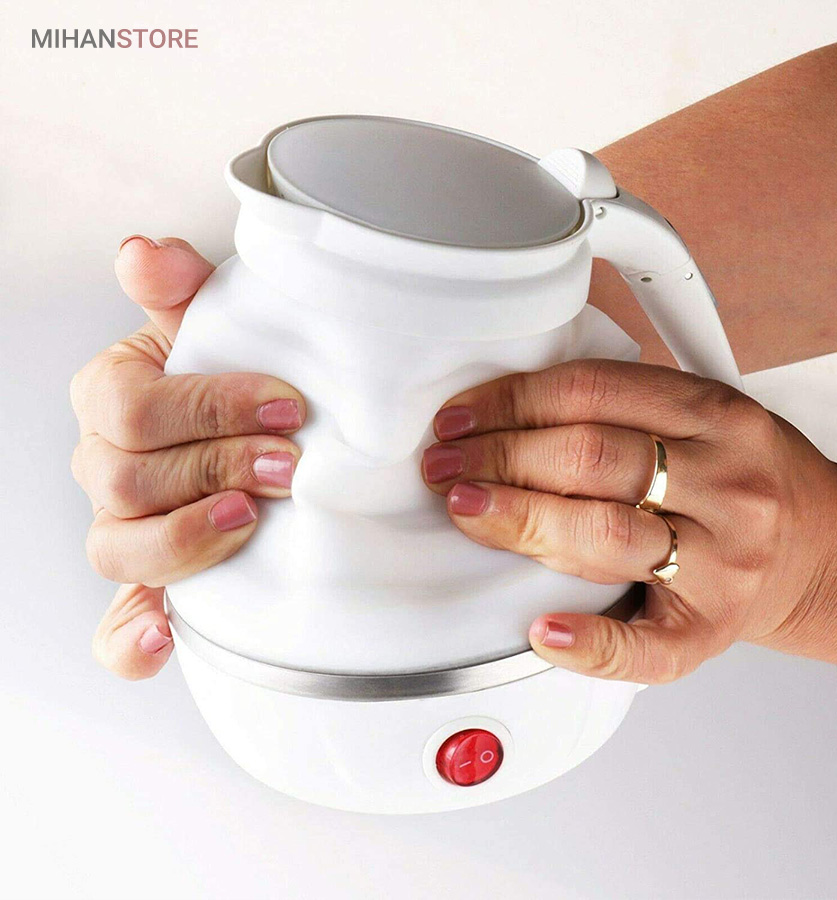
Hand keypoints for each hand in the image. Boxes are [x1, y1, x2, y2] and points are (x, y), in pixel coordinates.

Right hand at [71, 237, 304, 679]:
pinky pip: (118, 626)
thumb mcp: (218, 324)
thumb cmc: (239, 373)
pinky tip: (162, 641)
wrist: (264, 429)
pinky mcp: (151, 587)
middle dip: (213, 467)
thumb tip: (141, 253)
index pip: (130, 406)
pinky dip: (131, 640)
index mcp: (113, 399)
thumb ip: (182, 287)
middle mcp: (106, 466)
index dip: (206, 407)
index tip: (287, 406)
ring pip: (118, 549)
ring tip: (248, 522)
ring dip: (184, 540)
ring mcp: (124, 529)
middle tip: (290, 465)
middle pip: (126, 479)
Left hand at [422, 359, 836, 683]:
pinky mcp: (709, 629)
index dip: (510, 402)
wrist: (816, 550)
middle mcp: (724, 483)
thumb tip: (509, 408)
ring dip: (519, 521)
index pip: (589, 393)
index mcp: (716, 415)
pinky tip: (542, 630)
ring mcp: (721, 561)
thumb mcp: (705, 414)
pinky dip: (588, 640)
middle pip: (588, 460)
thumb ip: (626, 404)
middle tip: (446, 466)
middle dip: (500, 458)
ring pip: (602, 534)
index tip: (460, 418)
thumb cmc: (740, 480)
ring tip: (468, 509)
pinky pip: (645, 644)